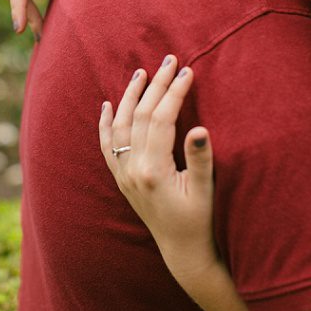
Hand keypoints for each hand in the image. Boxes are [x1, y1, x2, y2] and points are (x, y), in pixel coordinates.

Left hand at [100, 57, 261, 310]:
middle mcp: (131, 170)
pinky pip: (106, 145)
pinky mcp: (120, 178)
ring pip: (120, 126)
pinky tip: (107, 104)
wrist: (182, 250)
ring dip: (129, 96)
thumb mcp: (205, 191)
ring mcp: (122, 174)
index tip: (187, 71)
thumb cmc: (200, 221)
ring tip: (141, 72)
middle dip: (155, 85)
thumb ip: (200, 159)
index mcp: (153, 170)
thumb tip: (200, 128)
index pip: (161, 119)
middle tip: (169, 59)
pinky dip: (105, 123)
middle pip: (140, 116)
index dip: (174, 92)